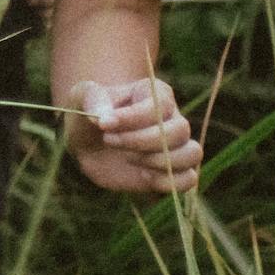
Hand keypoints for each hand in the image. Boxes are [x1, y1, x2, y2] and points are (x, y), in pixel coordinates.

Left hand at [66, 76, 202, 194]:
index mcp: (154, 93)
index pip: (159, 105)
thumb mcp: (82, 96)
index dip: (133, 118)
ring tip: (130, 158)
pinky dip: (169, 181)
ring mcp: (175, 146)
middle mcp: (171, 118)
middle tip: (110, 141)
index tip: (104, 125)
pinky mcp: (172, 172)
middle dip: (143, 140)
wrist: (89, 143)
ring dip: (161, 161)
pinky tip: (143, 175)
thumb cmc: (89, 114)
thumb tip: (105, 117)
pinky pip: (189, 179)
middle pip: (180, 130)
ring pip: (192, 153)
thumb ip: (93, 98)